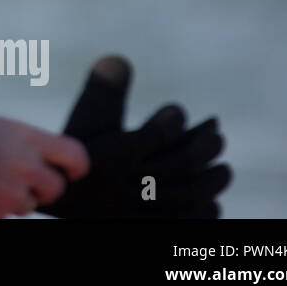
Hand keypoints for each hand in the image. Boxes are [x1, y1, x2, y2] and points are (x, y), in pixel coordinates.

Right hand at [0, 115, 89, 217]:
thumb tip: (27, 152)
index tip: (73, 170)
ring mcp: (13, 193)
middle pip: (55, 186)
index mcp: (26, 138)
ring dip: (13, 199)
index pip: (73, 153)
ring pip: (27, 204)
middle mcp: (27, 166)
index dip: (76, 165)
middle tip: (26, 182)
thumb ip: (14, 142)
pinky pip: (1, 215)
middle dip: (42, 188)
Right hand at [41, 55, 231, 217]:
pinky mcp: (151, 228)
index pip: (156, 134)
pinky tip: (210, 201)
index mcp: (112, 155)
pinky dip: (205, 211)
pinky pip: (187, 222)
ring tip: (223, 167)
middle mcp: (129, 185)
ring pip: (190, 195)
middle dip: (205, 146)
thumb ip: (103, 91)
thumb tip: (119, 57)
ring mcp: (143, 211)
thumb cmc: (78, 157)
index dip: (174, 119)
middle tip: (217, 134)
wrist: (63, 200)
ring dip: (213, 180)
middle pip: (181, 163)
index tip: (176, 112)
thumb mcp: (85, 121)